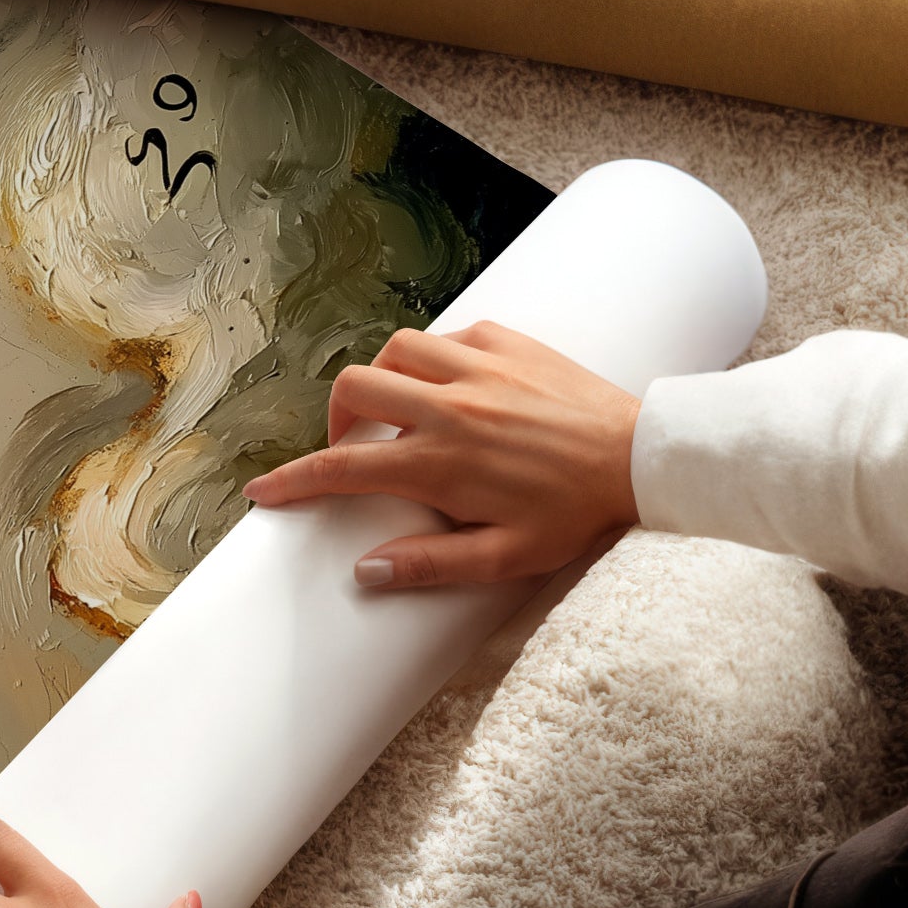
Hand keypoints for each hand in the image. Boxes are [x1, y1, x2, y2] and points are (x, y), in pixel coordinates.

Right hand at [244, 321, 640, 589]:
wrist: (642, 458)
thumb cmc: (577, 513)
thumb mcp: (506, 557)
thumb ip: (431, 565)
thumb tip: (366, 571)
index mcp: (441, 463)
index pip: (343, 469)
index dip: (293, 481)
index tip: (264, 491)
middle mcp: (449, 407)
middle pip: (354, 390)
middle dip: (336, 419)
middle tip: (353, 447)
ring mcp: (478, 368)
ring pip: (395, 351)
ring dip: (383, 379)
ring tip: (399, 411)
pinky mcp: (508, 342)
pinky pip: (448, 336)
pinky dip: (434, 358)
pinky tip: (452, 385)